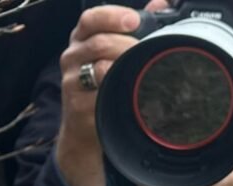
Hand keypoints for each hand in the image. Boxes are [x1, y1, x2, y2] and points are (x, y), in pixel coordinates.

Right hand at [55, 1, 169, 185]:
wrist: (83, 128)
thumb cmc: (100, 85)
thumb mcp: (111, 52)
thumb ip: (134, 27)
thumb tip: (160, 4)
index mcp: (81, 39)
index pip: (90, 19)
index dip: (112, 16)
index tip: (134, 20)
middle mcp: (73, 57)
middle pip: (98, 42)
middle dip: (126, 45)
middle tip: (145, 51)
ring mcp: (72, 82)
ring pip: (99, 67)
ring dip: (123, 67)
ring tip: (139, 70)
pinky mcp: (76, 106)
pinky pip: (98, 95)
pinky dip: (116, 92)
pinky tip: (128, 91)